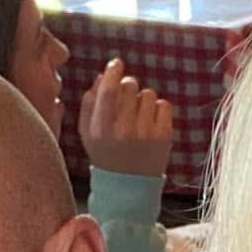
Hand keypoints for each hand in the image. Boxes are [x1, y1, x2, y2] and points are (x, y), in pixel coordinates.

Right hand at [78, 59, 172, 178]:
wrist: (129, 187)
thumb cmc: (106, 154)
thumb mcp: (88, 133)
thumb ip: (89, 103)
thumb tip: (103, 76)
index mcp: (102, 128)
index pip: (109, 90)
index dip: (113, 71)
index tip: (116, 64)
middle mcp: (124, 130)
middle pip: (129, 86)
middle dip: (128, 88)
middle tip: (126, 103)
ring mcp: (146, 133)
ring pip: (148, 94)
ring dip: (142, 100)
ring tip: (138, 118)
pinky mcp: (164, 136)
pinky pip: (164, 105)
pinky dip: (158, 110)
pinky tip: (150, 124)